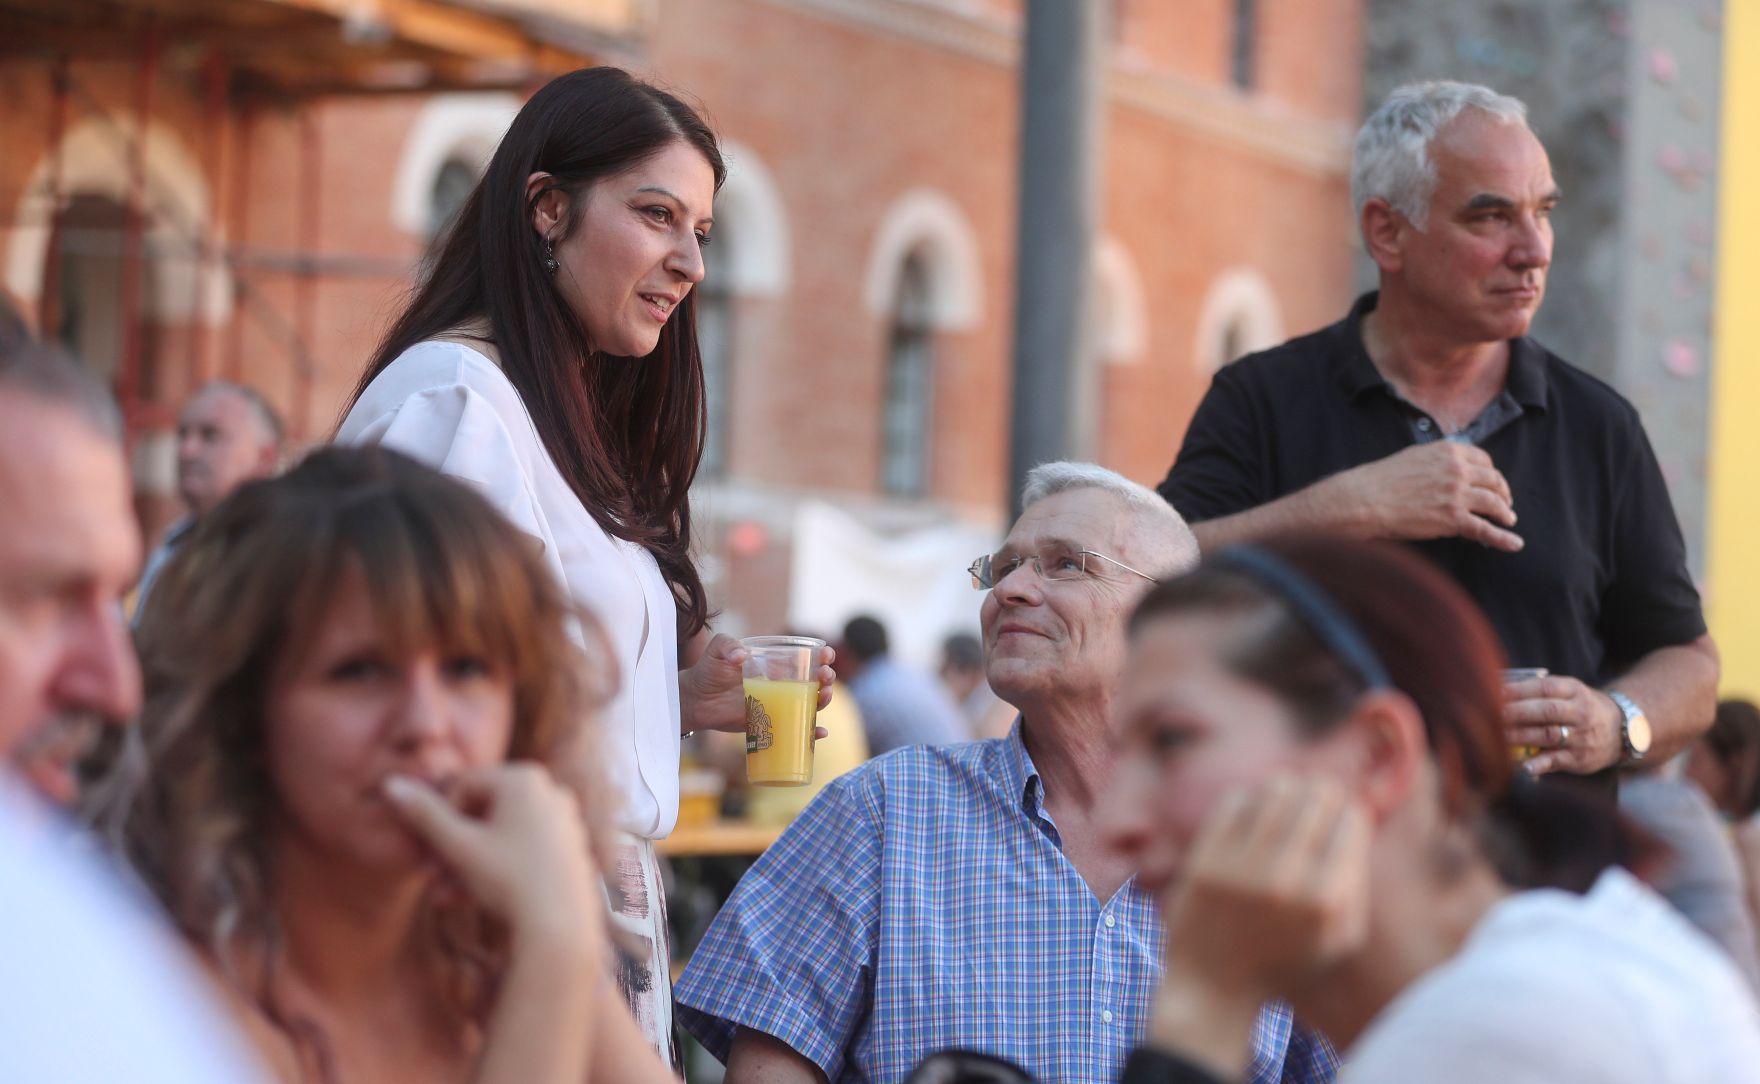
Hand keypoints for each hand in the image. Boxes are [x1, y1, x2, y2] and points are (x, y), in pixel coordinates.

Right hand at [383, 765, 601, 949]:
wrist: (560, 927)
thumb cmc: (509, 879)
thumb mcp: (459, 846)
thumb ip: (424, 814)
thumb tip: (392, 784)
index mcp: (525, 778)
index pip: (464, 784)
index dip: (439, 817)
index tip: (429, 847)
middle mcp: (549, 791)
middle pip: (483, 812)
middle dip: (449, 847)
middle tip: (426, 875)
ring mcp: (563, 821)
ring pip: (499, 836)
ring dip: (465, 864)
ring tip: (441, 894)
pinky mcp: (568, 849)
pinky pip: (521, 851)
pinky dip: (494, 870)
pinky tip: (465, 899)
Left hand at [680, 634, 837, 738]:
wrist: (695, 700)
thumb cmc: (708, 670)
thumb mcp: (717, 650)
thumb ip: (728, 646)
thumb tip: (741, 656)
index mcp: (774, 664)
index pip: (803, 659)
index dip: (820, 656)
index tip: (827, 655)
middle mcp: (780, 684)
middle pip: (813, 682)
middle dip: (827, 678)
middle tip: (826, 677)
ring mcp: (776, 705)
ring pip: (810, 704)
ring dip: (824, 701)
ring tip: (825, 696)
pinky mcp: (770, 724)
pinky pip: (795, 729)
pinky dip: (811, 733)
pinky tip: (821, 733)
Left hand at [1158, 775, 1371, 1002]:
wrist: (1214, 984)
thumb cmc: (1286, 961)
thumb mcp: (1340, 938)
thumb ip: (1358, 886)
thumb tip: (1359, 825)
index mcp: (1327, 900)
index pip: (1351, 825)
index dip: (1352, 811)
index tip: (1345, 811)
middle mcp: (1287, 879)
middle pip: (1316, 802)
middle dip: (1324, 790)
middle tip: (1321, 788)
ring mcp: (1242, 868)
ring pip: (1275, 794)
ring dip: (1287, 785)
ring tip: (1291, 787)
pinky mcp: (1206, 860)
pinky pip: (1234, 804)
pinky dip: (1249, 796)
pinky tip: (1255, 801)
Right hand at [1326, 443, 1521, 551]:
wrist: (1366, 500)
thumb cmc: (1383, 479)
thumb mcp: (1415, 456)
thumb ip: (1439, 459)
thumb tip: (1453, 466)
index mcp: (1449, 452)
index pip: (1484, 460)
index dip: (1492, 473)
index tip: (1492, 482)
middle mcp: (1458, 471)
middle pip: (1494, 481)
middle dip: (1503, 492)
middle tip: (1505, 502)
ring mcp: (1457, 495)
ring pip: (1495, 503)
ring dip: (1505, 512)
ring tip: (1508, 519)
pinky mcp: (1453, 519)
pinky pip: (1486, 530)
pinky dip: (1504, 538)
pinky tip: (1515, 544)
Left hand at [1504, 675, 1622, 774]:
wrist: (1622, 731)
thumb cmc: (1581, 707)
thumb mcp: (1570, 691)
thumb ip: (1540, 690)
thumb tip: (1498, 688)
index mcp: (1574, 691)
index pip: (1544, 687)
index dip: (1518, 690)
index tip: (1494, 691)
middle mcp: (1580, 712)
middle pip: (1545, 711)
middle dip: (1515, 712)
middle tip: (1490, 714)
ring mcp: (1581, 737)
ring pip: (1548, 735)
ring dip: (1520, 736)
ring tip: (1497, 735)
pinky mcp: (1579, 758)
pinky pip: (1556, 761)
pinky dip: (1539, 764)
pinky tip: (1523, 766)